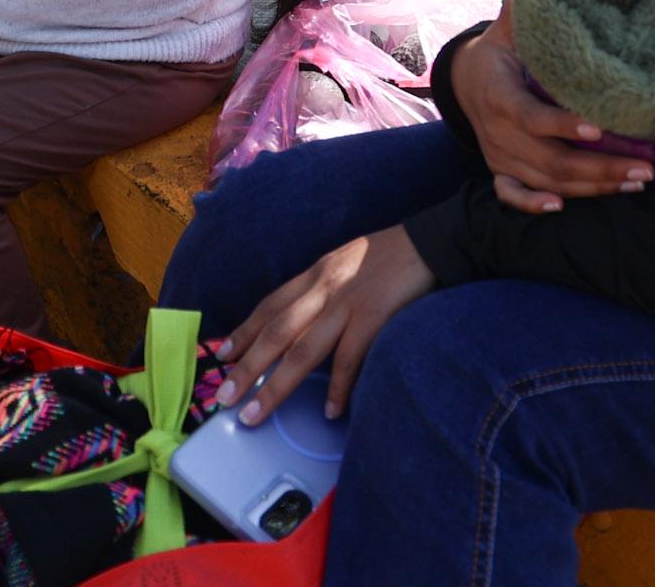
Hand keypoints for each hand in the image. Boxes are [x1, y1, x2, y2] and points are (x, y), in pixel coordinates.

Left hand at [212, 226, 435, 422]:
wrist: (432, 242)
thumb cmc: (390, 256)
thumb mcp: (345, 263)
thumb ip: (324, 289)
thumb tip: (305, 320)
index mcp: (315, 274)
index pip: (269, 306)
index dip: (244, 332)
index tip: (222, 356)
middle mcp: (323, 288)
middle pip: (275, 333)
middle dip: (246, 367)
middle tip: (224, 397)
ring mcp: (347, 303)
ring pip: (301, 350)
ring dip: (275, 386)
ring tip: (255, 413)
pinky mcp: (374, 316)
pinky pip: (349, 358)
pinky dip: (338, 387)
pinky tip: (332, 411)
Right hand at [445, 3, 650, 213]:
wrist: (466, 81)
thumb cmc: (501, 52)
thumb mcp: (507, 31)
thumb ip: (519, 16)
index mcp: (499, 94)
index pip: (530, 116)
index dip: (561, 125)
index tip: (598, 127)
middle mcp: (498, 131)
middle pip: (549, 159)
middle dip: (600, 167)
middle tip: (645, 168)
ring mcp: (498, 154)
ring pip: (546, 179)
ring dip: (591, 187)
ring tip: (635, 182)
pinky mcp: (500, 170)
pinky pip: (511, 195)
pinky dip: (532, 204)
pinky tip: (563, 208)